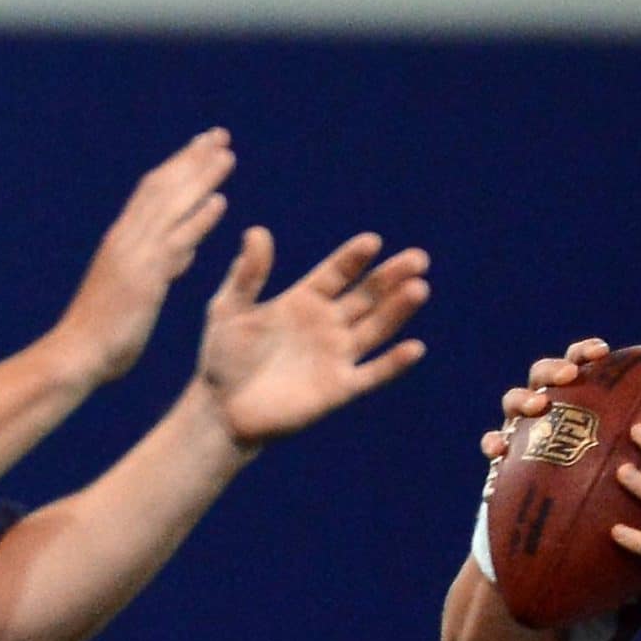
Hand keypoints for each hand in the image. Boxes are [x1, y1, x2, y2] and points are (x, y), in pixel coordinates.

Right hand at [54, 129, 235, 383]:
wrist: (77, 355)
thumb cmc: (104, 333)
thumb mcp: (137, 291)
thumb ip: (159, 266)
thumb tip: (183, 251)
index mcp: (123, 240)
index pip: (153, 192)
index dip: (179, 167)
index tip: (202, 147)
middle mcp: (127, 238)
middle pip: (163, 187)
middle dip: (192, 159)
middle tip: (219, 134)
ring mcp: (135, 255)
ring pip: (171, 205)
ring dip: (200, 177)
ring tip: (227, 154)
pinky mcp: (144, 277)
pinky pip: (175, 242)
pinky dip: (197, 219)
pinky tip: (220, 201)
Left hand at [197, 228, 429, 446]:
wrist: (222, 410)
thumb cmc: (222, 357)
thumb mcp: (229, 309)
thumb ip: (247, 275)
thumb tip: (257, 231)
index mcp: (304, 300)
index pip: (337, 273)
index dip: (354, 258)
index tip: (372, 242)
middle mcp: (328, 323)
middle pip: (367, 295)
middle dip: (391, 277)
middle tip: (417, 258)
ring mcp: (337, 355)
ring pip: (376, 328)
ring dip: (398, 310)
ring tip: (419, 288)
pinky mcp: (340, 388)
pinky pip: (373, 373)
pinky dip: (394, 363)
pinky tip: (414, 347)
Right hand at [479, 337, 610, 463]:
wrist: (567, 514)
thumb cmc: (602, 475)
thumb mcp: (618, 449)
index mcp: (570, 392)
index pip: (575, 361)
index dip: (585, 352)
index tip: (601, 351)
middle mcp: (543, 403)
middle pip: (542, 374)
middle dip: (553, 369)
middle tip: (569, 374)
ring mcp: (520, 424)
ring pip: (514, 400)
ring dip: (524, 398)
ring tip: (538, 406)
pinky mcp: (504, 452)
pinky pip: (493, 442)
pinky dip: (492, 442)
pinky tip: (498, 449)